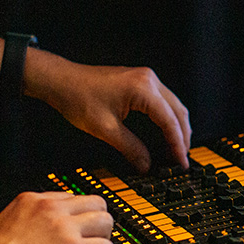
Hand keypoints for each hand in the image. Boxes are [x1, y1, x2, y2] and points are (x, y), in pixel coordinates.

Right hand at [0, 191, 113, 243]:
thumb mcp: (2, 223)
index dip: (76, 214)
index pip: (70, 197)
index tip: (76, 227)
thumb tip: (29, 232)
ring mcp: (66, 228)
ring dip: (104, 237)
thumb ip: (23, 220)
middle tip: (92, 237)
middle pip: (96, 202)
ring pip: (106, 220)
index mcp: (33, 201)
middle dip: (97, 220)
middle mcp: (53, 209)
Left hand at [27, 56, 191, 172]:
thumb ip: (130, 148)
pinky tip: (166, 131)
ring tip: (176, 148)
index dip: (177, 144)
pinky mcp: (141, 81)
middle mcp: (149, 80)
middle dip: (182, 136)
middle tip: (181, 158)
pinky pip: (163, 101)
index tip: (180, 162)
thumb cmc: (78, 98)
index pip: (169, 121)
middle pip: (178, 111)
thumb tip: (146, 164)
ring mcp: (146, 78)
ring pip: (174, 105)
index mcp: (143, 89)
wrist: (61, 80)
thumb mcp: (105, 129)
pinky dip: (168, 118)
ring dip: (177, 127)